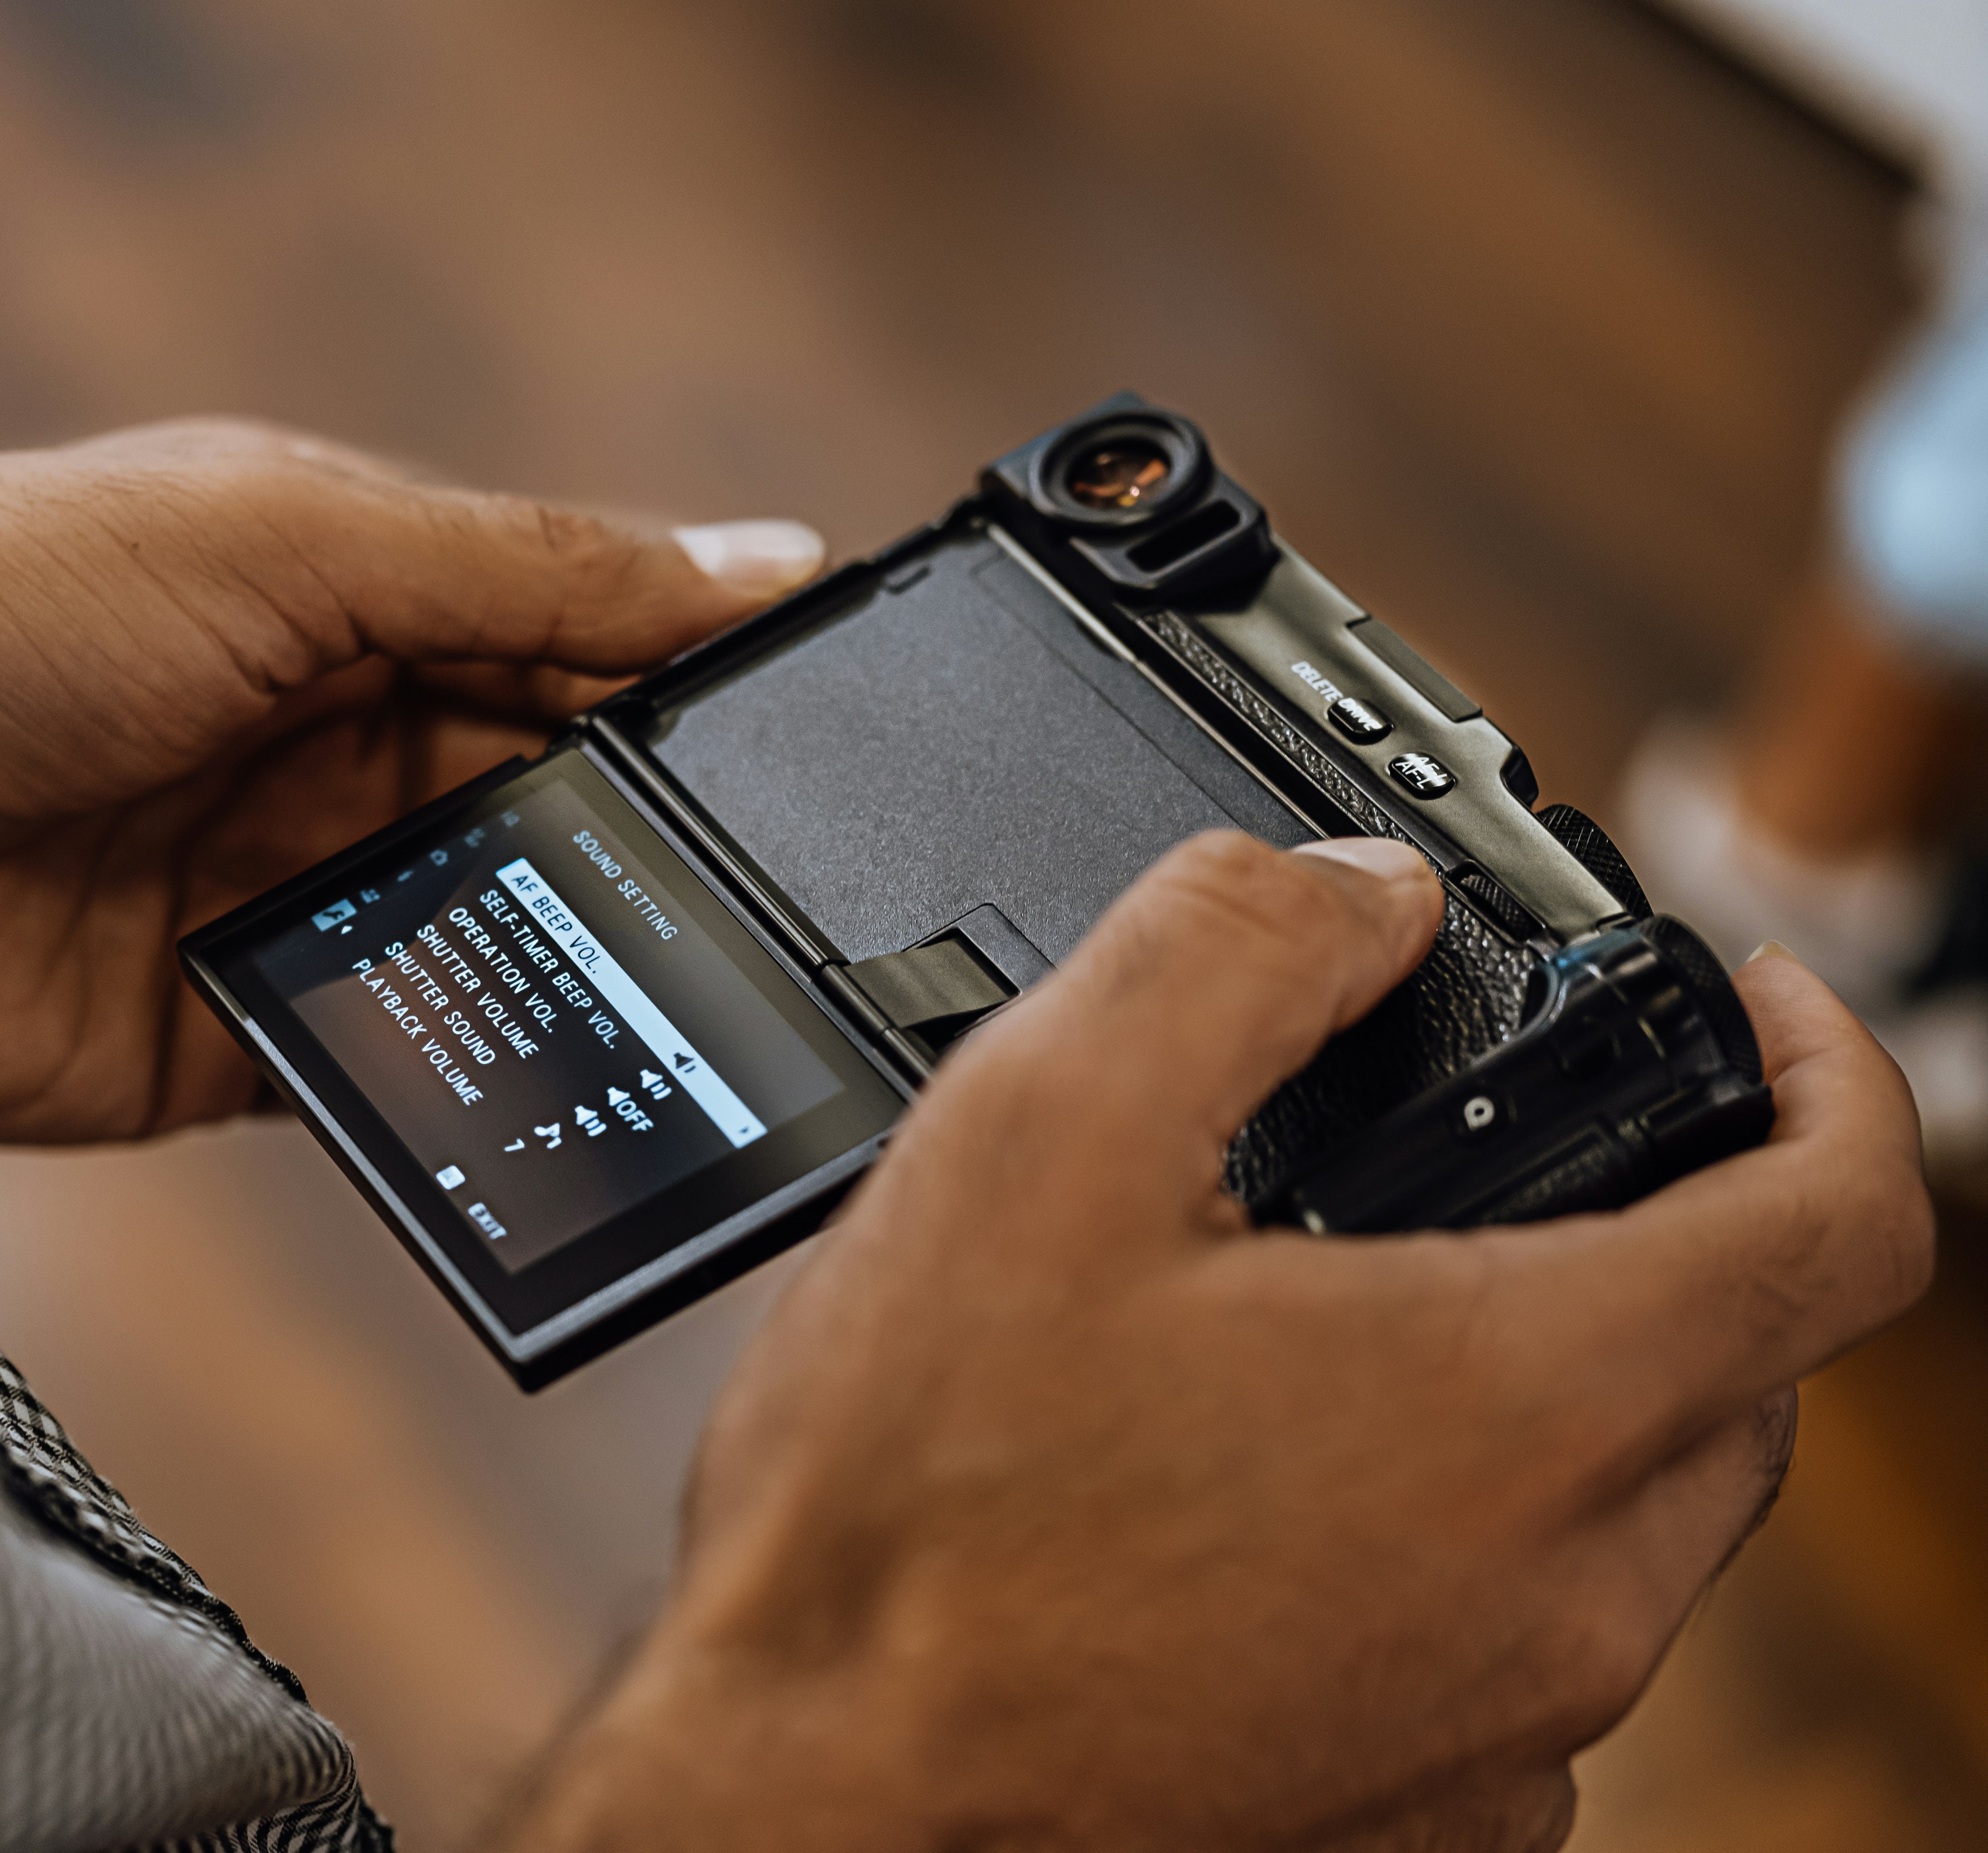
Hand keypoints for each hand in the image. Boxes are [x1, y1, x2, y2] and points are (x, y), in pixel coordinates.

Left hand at [0, 421, 819, 1141]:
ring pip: (484, 939)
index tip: (821, 741)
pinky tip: (554, 1093)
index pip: (568, 634)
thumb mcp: (273, 539)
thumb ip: (520, 568)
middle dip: (644, 841)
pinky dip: (462, 1084)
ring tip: (696, 1007)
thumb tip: (754, 558)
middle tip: (778, 903)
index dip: (690, 680)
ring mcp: (273, 893)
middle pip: (541, 797)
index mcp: (342, 592)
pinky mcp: (220, 1041)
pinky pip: (383, 1071)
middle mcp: (321, 742)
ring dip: (568, 964)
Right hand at [510, 833, 1931, 1851]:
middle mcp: (1561, 1596)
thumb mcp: (1036, 1134)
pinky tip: (1290, 1511)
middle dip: (1669, 1233)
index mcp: (1521, 1402)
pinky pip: (1527, 1658)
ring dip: (1556, 1404)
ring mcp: (1501, 1738)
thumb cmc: (913, 1518)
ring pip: (1634, 1527)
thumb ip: (1226, 953)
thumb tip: (1350, 895)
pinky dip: (1468, 1555)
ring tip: (1359, 1339)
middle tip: (1505, 1168)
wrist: (813, 1796)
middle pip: (1742, 1373)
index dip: (1833, 1074)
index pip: (1842, 1219)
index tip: (1759, 1016)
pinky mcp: (1418, 1822)